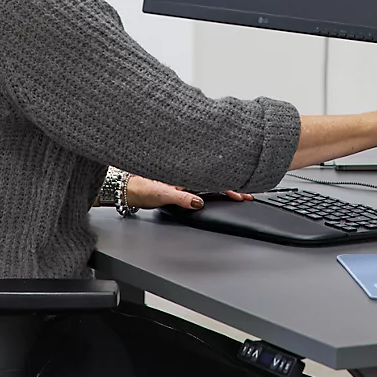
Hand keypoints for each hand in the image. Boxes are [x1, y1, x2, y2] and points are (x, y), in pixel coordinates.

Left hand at [122, 176, 253, 210]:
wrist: (128, 189)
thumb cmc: (141, 187)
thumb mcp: (162, 194)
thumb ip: (181, 198)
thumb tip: (199, 202)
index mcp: (186, 174)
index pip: (213, 180)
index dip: (229, 186)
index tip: (242, 191)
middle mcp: (188, 175)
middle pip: (215, 180)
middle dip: (233, 186)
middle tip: (248, 193)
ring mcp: (185, 181)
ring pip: (210, 184)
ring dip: (225, 188)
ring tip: (240, 192)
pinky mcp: (181, 187)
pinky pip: (202, 188)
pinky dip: (214, 190)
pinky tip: (220, 192)